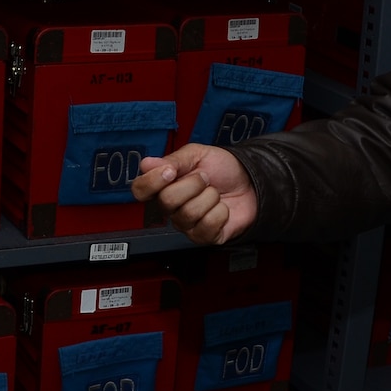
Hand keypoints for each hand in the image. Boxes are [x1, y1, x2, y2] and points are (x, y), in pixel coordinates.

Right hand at [130, 146, 257, 244]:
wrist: (250, 181)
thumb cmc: (222, 168)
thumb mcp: (197, 154)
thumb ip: (173, 160)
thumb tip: (147, 164)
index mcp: (164, 185)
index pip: (140, 190)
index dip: (152, 182)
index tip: (170, 171)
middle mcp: (171, 207)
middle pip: (167, 202)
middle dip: (193, 185)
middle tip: (205, 179)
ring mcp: (187, 224)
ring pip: (189, 214)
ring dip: (209, 198)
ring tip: (215, 193)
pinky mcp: (204, 236)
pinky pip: (207, 226)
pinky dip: (220, 213)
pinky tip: (221, 208)